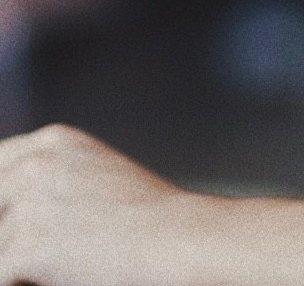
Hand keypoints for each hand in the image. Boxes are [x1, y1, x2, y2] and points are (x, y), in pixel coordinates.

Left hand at [0, 125, 192, 285]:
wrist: (176, 241)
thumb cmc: (147, 218)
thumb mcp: (94, 174)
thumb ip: (47, 179)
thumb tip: (11, 208)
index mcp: (52, 142)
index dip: (2, 197)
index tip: (11, 216)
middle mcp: (35, 165)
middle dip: (8, 234)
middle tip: (35, 248)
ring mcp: (29, 205)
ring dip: (16, 262)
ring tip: (62, 264)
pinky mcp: (27, 248)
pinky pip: (1, 277)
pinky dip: (21, 282)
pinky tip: (56, 277)